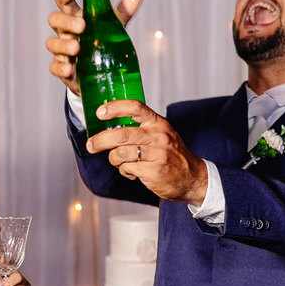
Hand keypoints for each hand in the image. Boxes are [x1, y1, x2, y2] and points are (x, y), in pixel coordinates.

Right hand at [46, 0, 141, 94]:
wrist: (100, 71)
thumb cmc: (103, 42)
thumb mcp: (114, 25)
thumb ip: (123, 10)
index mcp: (75, 18)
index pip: (64, 3)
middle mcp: (65, 33)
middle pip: (55, 20)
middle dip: (66, 21)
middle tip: (82, 26)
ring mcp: (61, 51)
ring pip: (52, 44)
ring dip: (63, 45)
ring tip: (77, 48)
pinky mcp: (61, 70)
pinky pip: (55, 68)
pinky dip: (61, 68)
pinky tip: (70, 68)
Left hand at [85, 100, 208, 206]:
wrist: (193, 178)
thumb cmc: (172, 154)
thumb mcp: (162, 134)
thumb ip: (141, 128)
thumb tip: (110, 124)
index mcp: (158, 123)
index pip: (136, 108)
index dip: (115, 108)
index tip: (99, 112)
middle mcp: (158, 137)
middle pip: (122, 135)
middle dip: (101, 140)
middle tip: (91, 145)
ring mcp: (157, 155)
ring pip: (121, 154)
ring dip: (114, 159)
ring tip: (119, 162)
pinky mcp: (154, 172)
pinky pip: (127, 169)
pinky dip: (124, 171)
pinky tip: (131, 172)